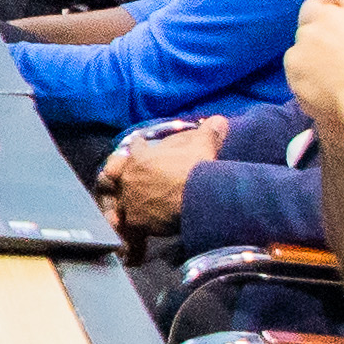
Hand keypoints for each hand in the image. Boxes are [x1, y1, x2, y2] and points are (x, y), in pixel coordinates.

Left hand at [98, 120, 222, 238]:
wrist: (196, 199)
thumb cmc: (196, 169)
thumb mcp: (203, 146)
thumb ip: (209, 133)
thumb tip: (220, 120)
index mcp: (140, 156)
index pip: (135, 148)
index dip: (140, 149)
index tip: (144, 149)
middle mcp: (128, 177)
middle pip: (123, 175)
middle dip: (131, 177)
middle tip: (143, 181)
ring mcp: (129, 199)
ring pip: (124, 200)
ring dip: (132, 200)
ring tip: (142, 204)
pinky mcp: (135, 220)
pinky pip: (133, 222)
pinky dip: (140, 222)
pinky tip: (148, 224)